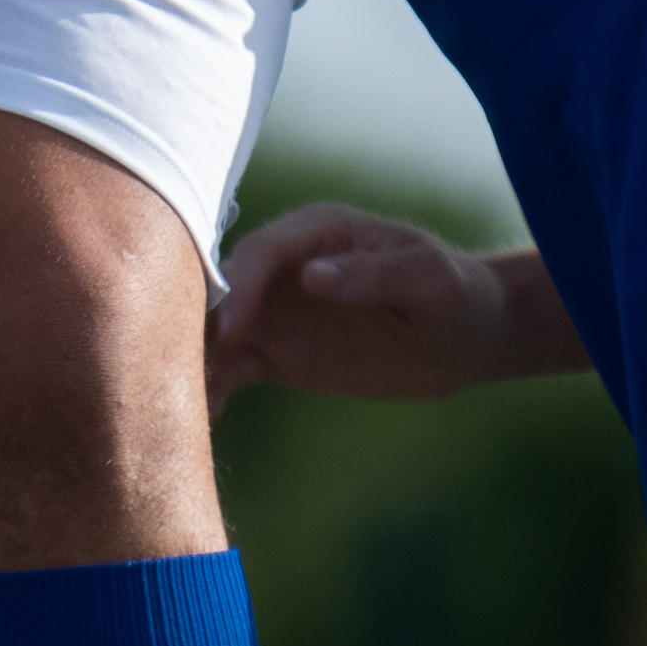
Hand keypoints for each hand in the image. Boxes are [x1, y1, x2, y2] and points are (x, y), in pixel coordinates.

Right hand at [208, 203, 526, 402]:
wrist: (466, 339)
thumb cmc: (455, 294)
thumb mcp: (428, 279)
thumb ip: (372, 276)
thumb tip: (310, 277)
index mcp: (318, 230)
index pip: (262, 251)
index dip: (240, 285)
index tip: (231, 326)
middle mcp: (285, 266)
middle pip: (224, 287)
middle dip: (198, 322)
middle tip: (180, 365)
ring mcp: (277, 310)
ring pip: (220, 330)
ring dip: (198, 358)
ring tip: (183, 400)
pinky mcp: (279, 353)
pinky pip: (235, 366)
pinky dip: (215, 385)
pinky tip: (206, 415)